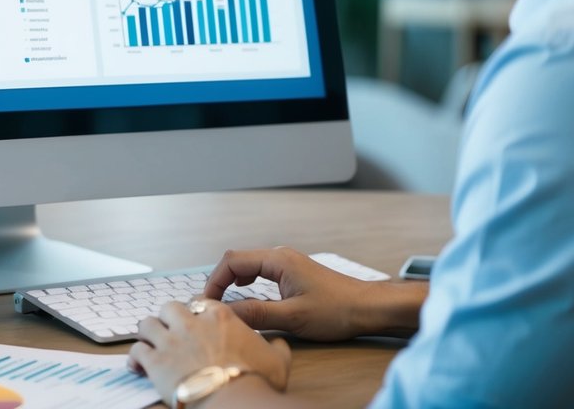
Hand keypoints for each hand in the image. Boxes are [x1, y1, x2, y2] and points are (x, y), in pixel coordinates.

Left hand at [128, 299, 290, 404]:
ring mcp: (171, 341)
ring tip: (150, 344)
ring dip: (148, 334)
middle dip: (168, 318)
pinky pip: (135, 351)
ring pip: (147, 324)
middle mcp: (192, 323)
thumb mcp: (276, 360)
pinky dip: (134, 357)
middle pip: (169, 307)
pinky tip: (137, 365)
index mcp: (220, 316)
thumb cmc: (256, 380)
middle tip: (171, 331)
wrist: (234, 401)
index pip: (200, 301)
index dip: (195, 311)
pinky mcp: (155, 361)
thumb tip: (279, 344)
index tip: (195, 321)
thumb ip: (277, 347)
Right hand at [204, 247, 422, 340]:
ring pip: (248, 265)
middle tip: (210, 305)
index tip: (206, 303)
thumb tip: (225, 314)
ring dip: (232, 281)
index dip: (214, 282)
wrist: (367, 308)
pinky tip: (245, 294)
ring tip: (223, 302)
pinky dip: (246, 281)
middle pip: (237, 260)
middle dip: (219, 281)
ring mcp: (287, 263)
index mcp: (278, 260)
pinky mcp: (293, 273)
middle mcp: (280, 256)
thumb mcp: (293, 317)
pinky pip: (260, 271)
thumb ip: (257, 314)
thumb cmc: (336, 311)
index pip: (232, 262)